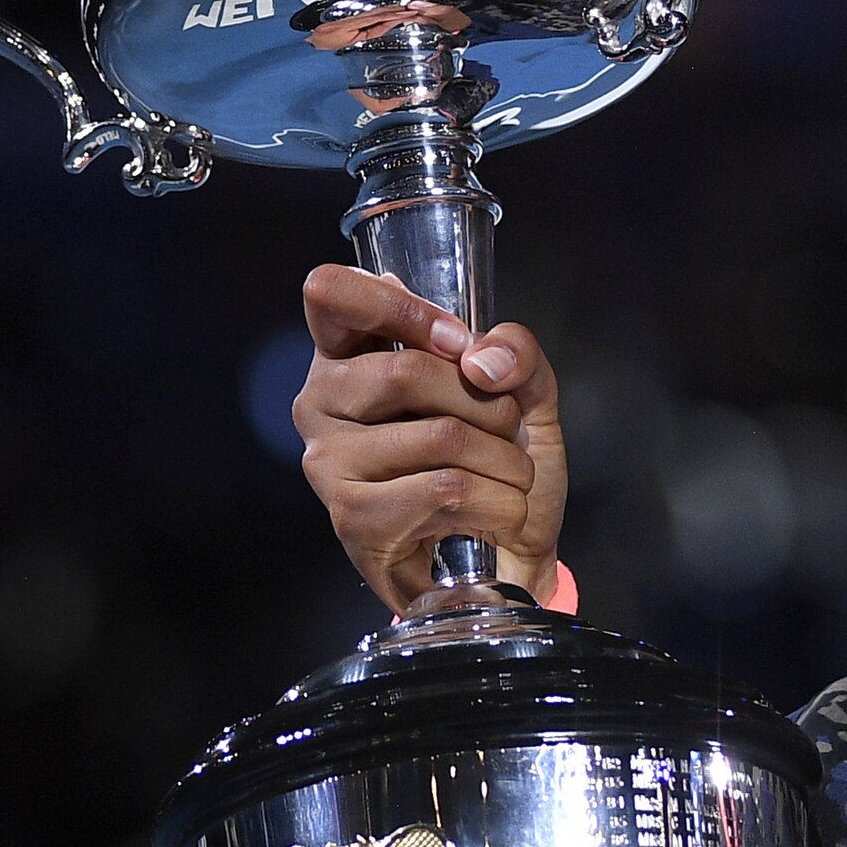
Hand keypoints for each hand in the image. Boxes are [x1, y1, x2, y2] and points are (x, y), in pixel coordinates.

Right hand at [293, 264, 567, 611]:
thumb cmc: (501, 462)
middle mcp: (321, 403)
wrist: (512, 551)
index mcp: (349, 354)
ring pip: (439, 436)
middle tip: (505, 430)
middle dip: (488, 403)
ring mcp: (328, 465)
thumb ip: (515, 354)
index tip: (459, 344)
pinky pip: (445, 492)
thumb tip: (482, 362)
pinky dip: (498, 502)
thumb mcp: (525, 393)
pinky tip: (493, 514)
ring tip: (507, 477)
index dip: (404, 309)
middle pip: (406, 371)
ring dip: (505, 460)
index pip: (331, 294)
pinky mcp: (352, 521)